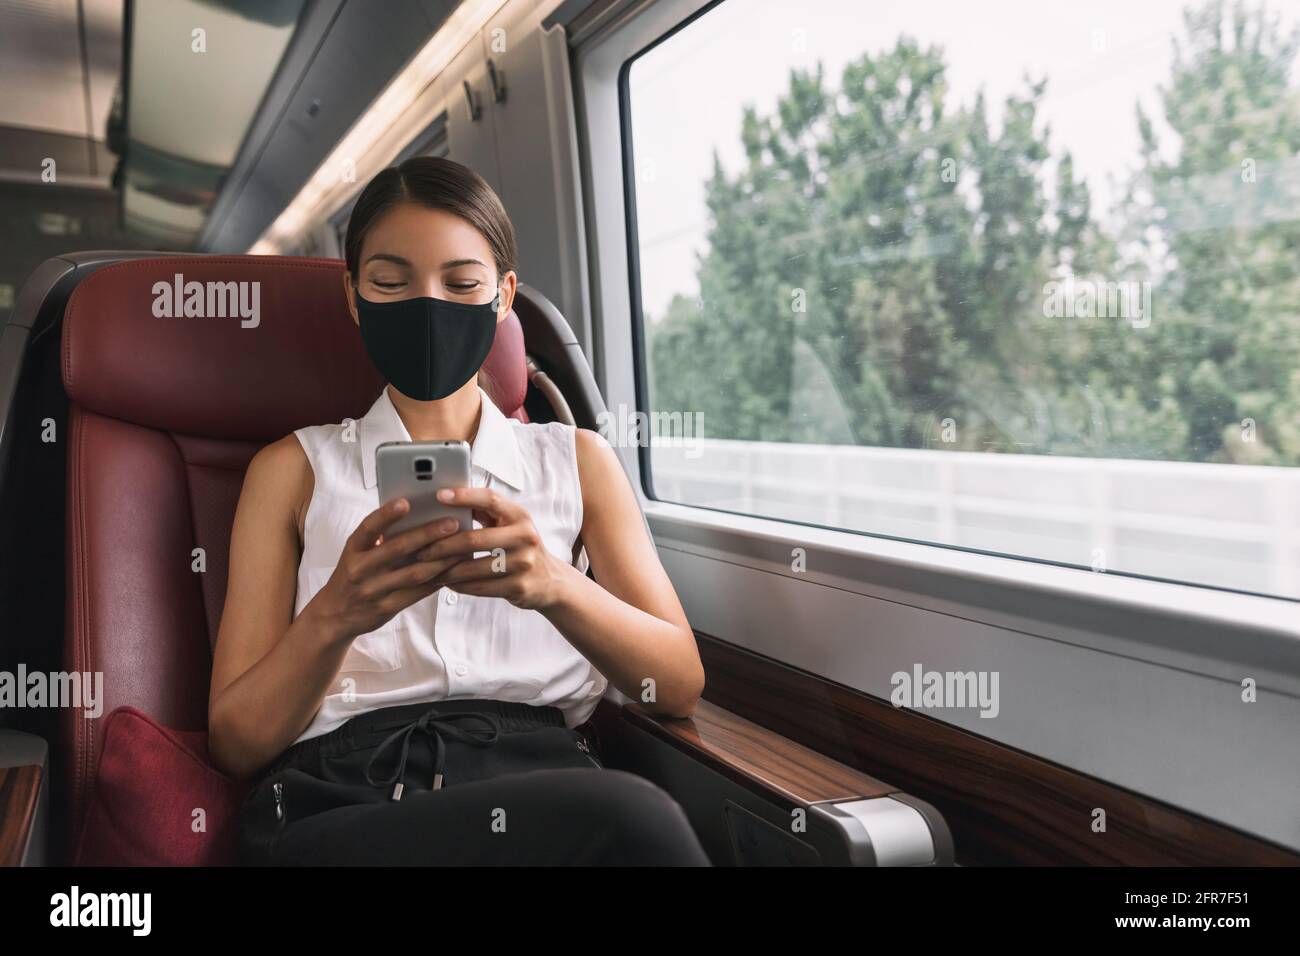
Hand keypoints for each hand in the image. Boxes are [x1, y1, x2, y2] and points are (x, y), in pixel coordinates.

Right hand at [305, 497, 468, 643]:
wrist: (335, 615)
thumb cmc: (353, 575)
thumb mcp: (356, 554)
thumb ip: (378, 538)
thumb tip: (414, 514)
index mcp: (353, 549)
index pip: (368, 528)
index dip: (386, 514)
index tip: (406, 502)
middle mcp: (360, 569)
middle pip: (397, 549)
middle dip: (428, 534)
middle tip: (452, 523)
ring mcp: (373, 590)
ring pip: (413, 573)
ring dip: (441, 559)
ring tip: (461, 546)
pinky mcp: (387, 607)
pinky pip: (417, 592)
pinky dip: (438, 580)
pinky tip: (454, 569)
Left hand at [413, 487, 574, 610]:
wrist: (550, 581)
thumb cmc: (520, 546)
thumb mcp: (510, 523)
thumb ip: (485, 512)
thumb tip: (448, 498)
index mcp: (520, 516)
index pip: (490, 500)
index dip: (464, 496)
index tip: (439, 495)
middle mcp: (525, 537)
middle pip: (474, 539)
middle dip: (443, 546)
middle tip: (421, 550)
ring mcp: (523, 564)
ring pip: (473, 567)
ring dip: (446, 570)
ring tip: (428, 569)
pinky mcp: (518, 587)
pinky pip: (479, 587)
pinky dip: (458, 585)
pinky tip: (445, 582)